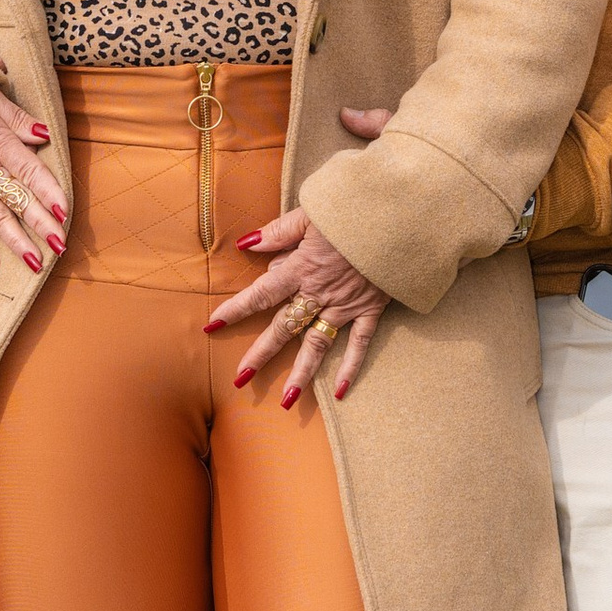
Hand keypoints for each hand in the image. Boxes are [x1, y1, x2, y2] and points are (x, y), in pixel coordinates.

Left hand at [206, 201, 387, 407]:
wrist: (399, 218)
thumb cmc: (352, 210)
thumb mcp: (311, 213)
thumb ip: (279, 231)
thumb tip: (248, 243)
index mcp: (301, 267)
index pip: (261, 294)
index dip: (235, 310)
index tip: (212, 326)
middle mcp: (319, 292)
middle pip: (284, 328)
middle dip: (261, 354)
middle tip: (240, 379)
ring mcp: (346, 305)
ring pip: (318, 344)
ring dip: (301, 372)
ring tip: (287, 400)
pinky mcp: (371, 309)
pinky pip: (360, 344)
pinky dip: (351, 367)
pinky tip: (339, 392)